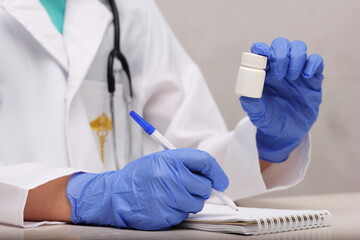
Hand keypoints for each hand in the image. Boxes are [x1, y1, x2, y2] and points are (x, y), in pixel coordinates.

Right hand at [66, 148, 228, 229]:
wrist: (115, 195)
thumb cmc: (138, 177)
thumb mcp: (159, 161)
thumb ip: (183, 165)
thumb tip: (210, 175)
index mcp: (170, 159)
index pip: (205, 162)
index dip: (216, 172)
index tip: (221, 181)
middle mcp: (171, 177)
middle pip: (205, 186)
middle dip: (201, 189)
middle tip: (188, 188)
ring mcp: (168, 197)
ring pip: (197, 203)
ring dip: (190, 202)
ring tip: (172, 196)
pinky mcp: (165, 214)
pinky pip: (184, 215)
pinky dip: (178, 211)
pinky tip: (164, 204)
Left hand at [240, 37, 323, 161]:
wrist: (286, 134)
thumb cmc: (268, 120)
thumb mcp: (257, 114)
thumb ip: (251, 103)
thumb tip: (246, 93)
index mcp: (263, 72)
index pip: (261, 51)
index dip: (262, 49)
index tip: (264, 57)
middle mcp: (279, 68)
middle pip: (281, 45)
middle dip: (280, 55)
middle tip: (278, 75)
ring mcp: (296, 72)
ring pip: (298, 48)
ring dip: (296, 57)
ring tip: (291, 77)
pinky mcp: (312, 79)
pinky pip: (316, 61)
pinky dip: (312, 63)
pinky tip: (306, 77)